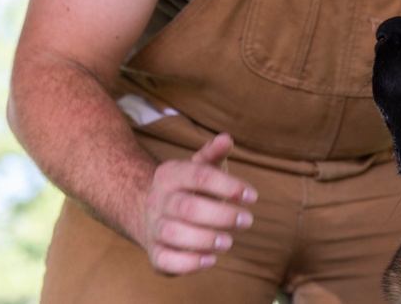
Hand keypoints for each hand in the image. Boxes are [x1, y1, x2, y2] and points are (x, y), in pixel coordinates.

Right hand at [141, 133, 257, 274]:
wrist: (148, 210)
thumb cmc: (186, 188)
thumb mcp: (199, 167)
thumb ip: (213, 154)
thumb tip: (226, 138)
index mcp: (169, 174)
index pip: (199, 176)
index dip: (228, 186)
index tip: (252, 197)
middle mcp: (157, 200)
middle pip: (187, 207)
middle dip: (221, 215)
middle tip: (247, 221)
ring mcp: (153, 227)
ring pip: (173, 234)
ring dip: (205, 239)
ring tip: (228, 241)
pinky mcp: (154, 253)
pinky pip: (165, 261)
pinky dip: (188, 263)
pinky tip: (211, 259)